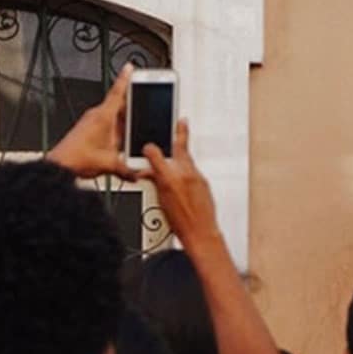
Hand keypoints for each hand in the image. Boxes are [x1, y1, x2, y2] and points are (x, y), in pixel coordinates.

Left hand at [47, 63, 133, 178]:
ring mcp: (93, 123)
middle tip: (146, 99)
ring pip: (115, 117)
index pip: (116, 93)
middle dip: (133, 103)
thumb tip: (137, 173)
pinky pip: (109, 125)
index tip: (129, 67)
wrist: (59, 165)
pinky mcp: (91, 131)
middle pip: (120, 105)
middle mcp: (97, 117)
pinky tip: (125, 139)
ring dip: (126, 119)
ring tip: (139, 123)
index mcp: (103, 117)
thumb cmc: (75, 158)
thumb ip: (127, 169)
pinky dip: (119, 128)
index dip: (124, 79)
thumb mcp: (108, 163)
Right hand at [138, 120, 219, 248]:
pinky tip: (185, 175)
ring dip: (182, 154)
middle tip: (182, 121)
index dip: (149, 148)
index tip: (148, 146)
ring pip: (187, 160)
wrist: (201, 233)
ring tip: (182, 142)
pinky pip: (194, 171)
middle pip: (180, 148)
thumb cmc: (181, 223)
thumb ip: (156, 183)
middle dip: (180, 133)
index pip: (155, 154)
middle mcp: (185, 175)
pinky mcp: (204, 183)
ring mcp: (197, 178)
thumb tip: (151, 174)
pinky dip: (188, 169)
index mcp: (169, 179)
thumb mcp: (160, 201)